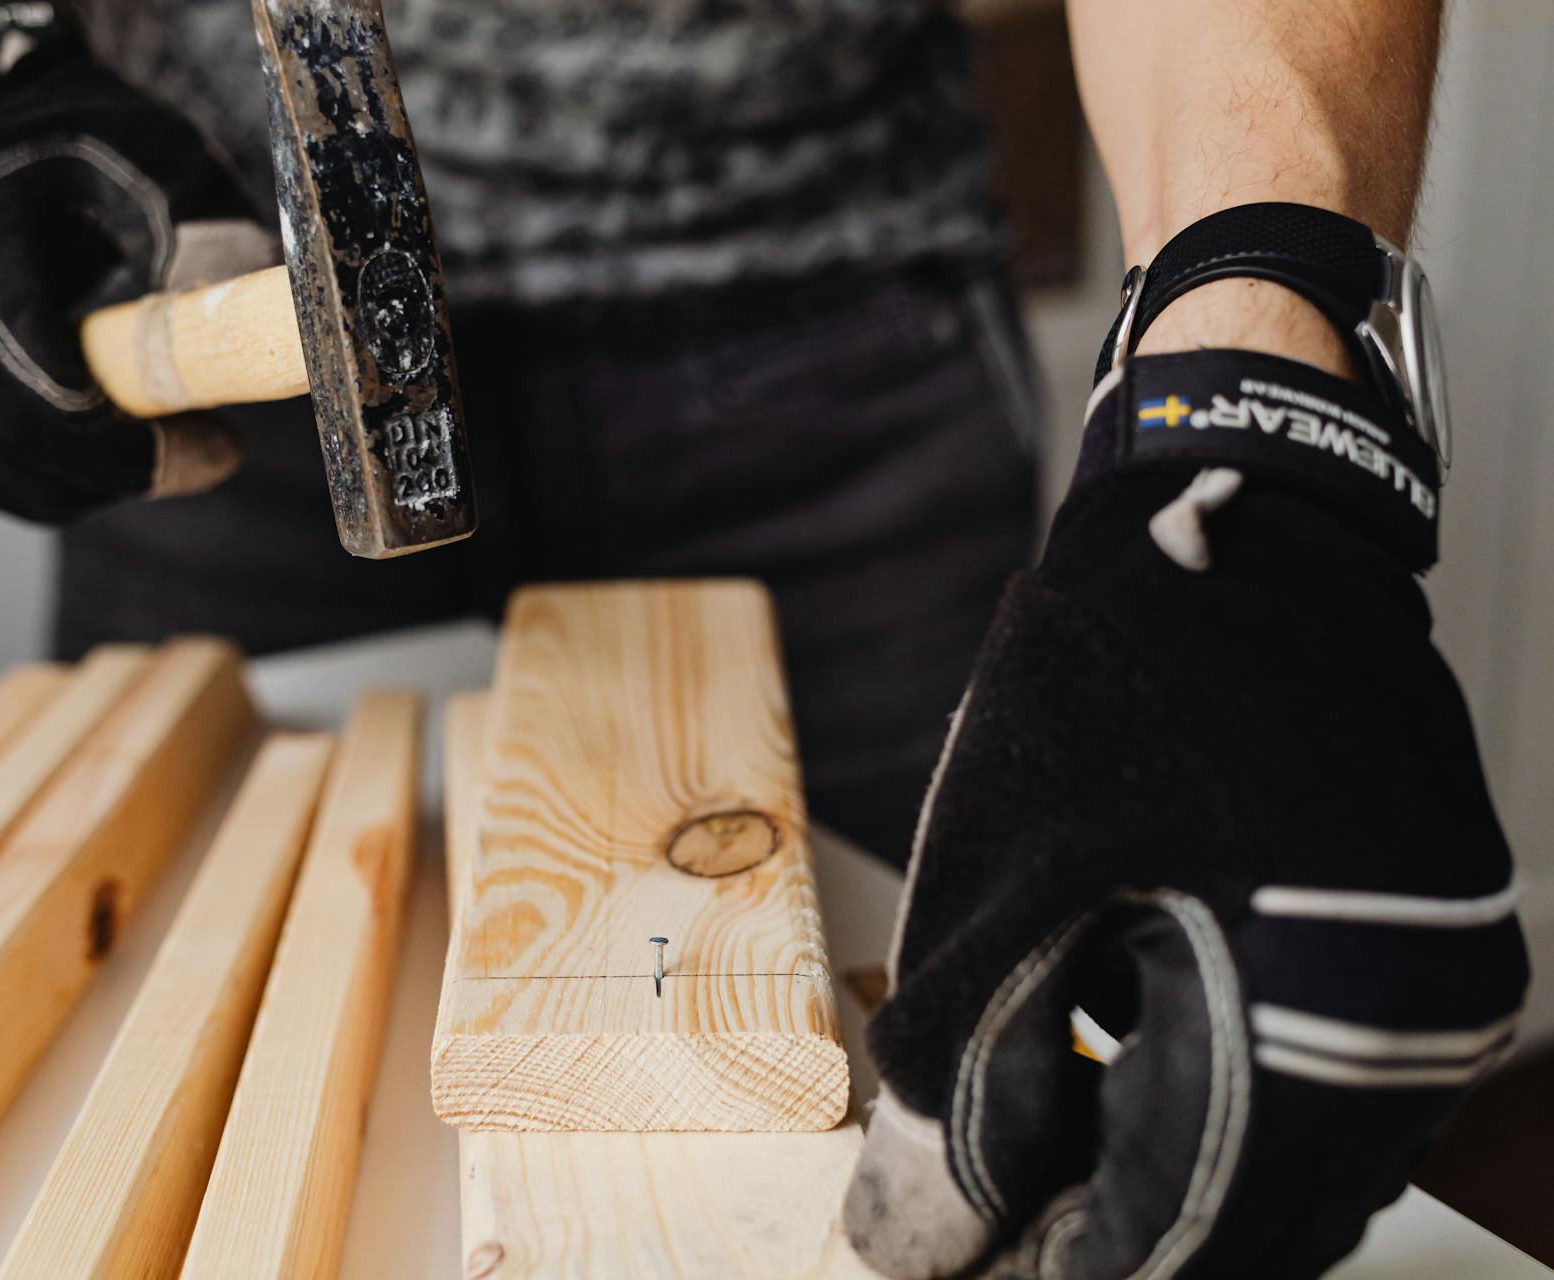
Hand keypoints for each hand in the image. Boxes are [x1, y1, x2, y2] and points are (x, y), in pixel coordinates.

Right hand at [0, 1, 274, 522]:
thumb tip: (262, 316)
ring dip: (84, 482)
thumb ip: (205, 236)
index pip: (45, 401)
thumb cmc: (74, 143)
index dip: (135, 451)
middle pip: (19, 457)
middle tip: (205, 451)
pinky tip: (91, 450)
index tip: (222, 446)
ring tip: (153, 445)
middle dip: (125, 472)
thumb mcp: (158, 160)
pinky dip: (36, 478)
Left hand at [843, 347, 1528, 1278]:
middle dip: (1116, 1242)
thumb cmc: (1109, 679)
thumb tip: (929, 1244)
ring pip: (1297, 1169)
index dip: (1059, 1270)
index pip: (1185, 1227)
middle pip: (1257, 1222)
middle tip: (990, 1236)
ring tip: (1037, 1178)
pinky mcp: (1427, 947)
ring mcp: (1443, 986)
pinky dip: (1223, 1117)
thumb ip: (963, 1086)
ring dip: (1170, 1189)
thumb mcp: (999, 888)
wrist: (1232, 520)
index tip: (958, 1272)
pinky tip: (1124, 1091)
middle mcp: (1419, 1024)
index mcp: (1321, 1013)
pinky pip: (1327, 1088)